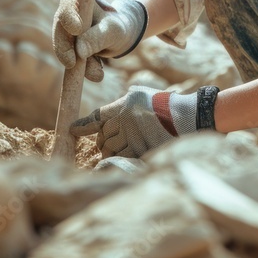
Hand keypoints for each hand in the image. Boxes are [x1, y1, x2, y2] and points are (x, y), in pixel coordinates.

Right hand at [52, 0, 147, 81]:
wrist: (121, 37)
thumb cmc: (117, 27)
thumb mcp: (112, 31)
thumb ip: (97, 38)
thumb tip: (79, 52)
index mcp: (75, 0)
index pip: (66, 8)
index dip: (69, 19)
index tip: (77, 30)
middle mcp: (66, 16)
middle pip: (59, 32)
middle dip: (65, 49)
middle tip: (72, 64)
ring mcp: (65, 33)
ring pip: (64, 50)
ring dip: (79, 65)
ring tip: (98, 74)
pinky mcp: (68, 50)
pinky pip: (71, 62)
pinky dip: (84, 70)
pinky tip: (98, 74)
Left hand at [70, 85, 218, 157]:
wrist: (185, 117)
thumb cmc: (164, 103)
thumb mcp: (140, 94)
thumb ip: (123, 103)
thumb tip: (110, 114)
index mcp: (122, 106)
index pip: (97, 117)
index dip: (83, 125)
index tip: (72, 130)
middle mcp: (124, 122)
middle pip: (103, 136)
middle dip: (102, 141)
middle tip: (103, 144)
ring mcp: (132, 137)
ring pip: (110, 149)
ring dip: (108, 152)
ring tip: (110, 154)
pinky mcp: (140, 151)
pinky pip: (121, 159)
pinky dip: (116, 161)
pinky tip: (113, 163)